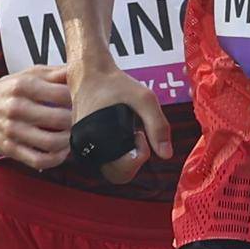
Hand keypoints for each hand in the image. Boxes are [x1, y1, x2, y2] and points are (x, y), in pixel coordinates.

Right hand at [0, 68, 73, 171]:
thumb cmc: (7, 91)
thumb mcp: (29, 74)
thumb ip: (56, 73)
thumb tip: (83, 69)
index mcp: (24, 85)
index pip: (64, 94)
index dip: (79, 99)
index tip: (82, 102)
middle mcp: (17, 107)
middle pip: (61, 119)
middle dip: (76, 121)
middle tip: (80, 121)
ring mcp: (12, 130)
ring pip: (52, 142)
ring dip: (68, 141)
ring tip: (71, 136)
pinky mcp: (10, 149)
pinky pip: (39, 160)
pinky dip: (55, 159)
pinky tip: (60, 151)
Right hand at [68, 63, 168, 183]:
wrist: (89, 73)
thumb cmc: (116, 84)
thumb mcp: (145, 99)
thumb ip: (158, 126)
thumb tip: (167, 155)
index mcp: (96, 139)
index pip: (122, 170)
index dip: (139, 155)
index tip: (139, 131)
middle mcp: (85, 148)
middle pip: (117, 175)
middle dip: (134, 160)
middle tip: (136, 135)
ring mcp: (83, 148)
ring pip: (111, 170)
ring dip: (126, 157)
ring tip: (129, 132)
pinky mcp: (84, 144)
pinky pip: (105, 160)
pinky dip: (118, 153)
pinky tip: (121, 132)